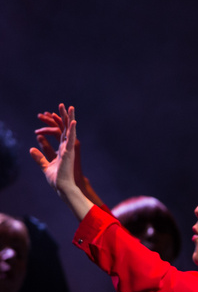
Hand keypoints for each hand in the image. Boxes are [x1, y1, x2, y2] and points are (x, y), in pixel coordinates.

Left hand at [29, 104, 93, 219]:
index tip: (53, 113)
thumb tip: (31, 148)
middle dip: (65, 116)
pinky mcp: (69, 153)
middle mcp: (68, 148)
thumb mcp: (45, 165)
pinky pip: (71, 139)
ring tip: (70, 108)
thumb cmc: (57, 179)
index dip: (58, 123)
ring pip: (71, 131)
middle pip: (67, 128)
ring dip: (70, 118)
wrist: (63, 187)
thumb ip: (39, 156)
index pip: (61, 133)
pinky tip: (72, 121)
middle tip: (64, 105)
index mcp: (63, 150)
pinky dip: (72, 130)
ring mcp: (70, 149)